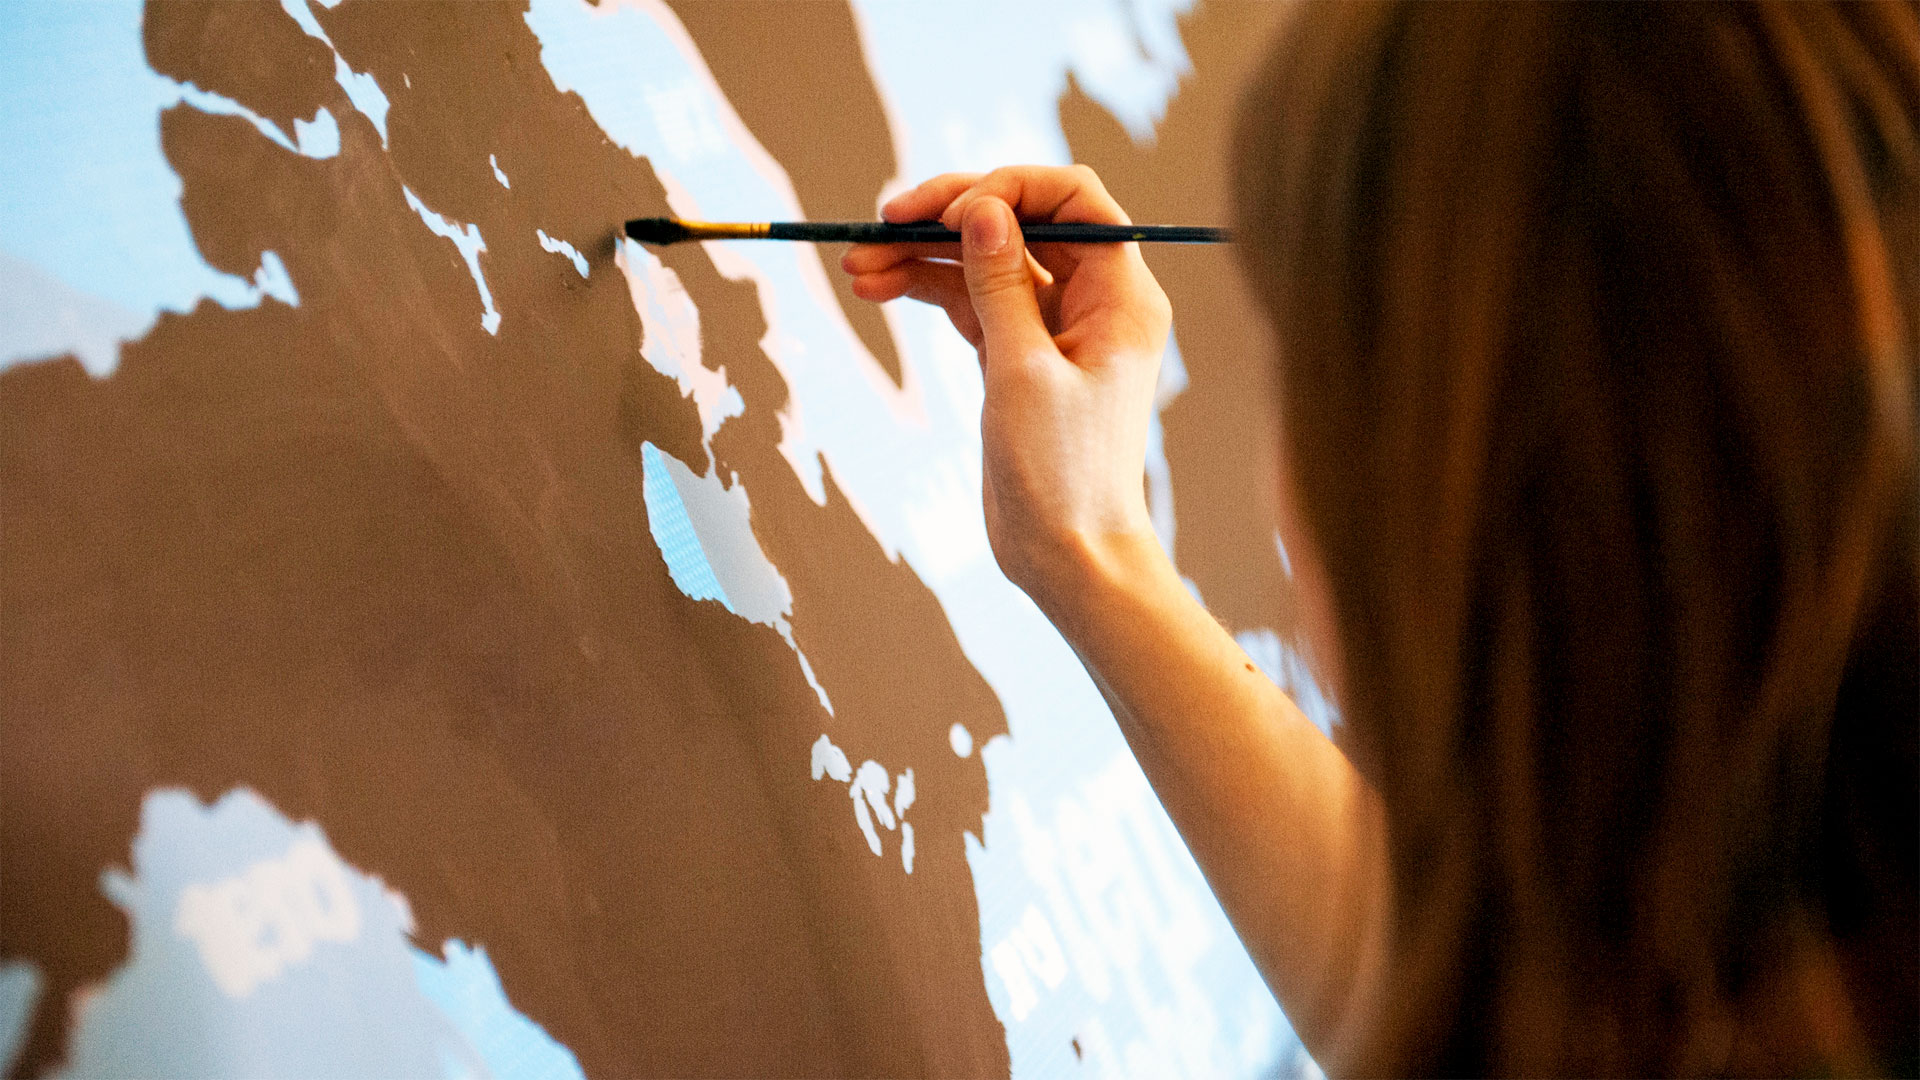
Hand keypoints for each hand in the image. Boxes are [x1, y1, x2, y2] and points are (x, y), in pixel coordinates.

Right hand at [842, 166, 1172, 609]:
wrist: (1068, 557)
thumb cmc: (1064, 474)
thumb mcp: (1023, 372)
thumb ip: (1000, 284)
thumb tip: (981, 207)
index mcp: (1121, 295)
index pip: (1071, 200)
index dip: (1006, 189)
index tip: (944, 212)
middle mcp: (1093, 301)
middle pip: (1019, 223)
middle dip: (947, 219)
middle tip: (880, 224)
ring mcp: (1053, 328)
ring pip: (985, 262)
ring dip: (923, 256)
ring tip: (857, 265)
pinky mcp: (1018, 357)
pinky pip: (972, 301)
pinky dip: (928, 290)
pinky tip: (878, 287)